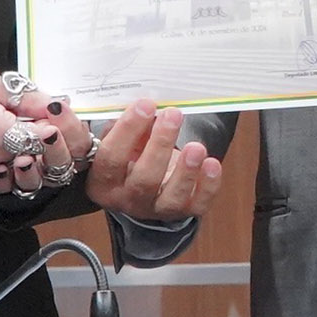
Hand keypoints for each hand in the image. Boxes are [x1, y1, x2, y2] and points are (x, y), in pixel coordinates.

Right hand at [0, 66, 89, 191]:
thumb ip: (26, 97)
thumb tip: (53, 106)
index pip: (41, 140)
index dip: (51, 129)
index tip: (52, 119)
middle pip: (31, 155)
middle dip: (38, 139)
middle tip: (34, 120)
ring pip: (15, 164)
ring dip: (20, 149)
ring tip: (11, 127)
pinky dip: (1, 154)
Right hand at [84, 102, 222, 223]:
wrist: (147, 183)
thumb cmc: (132, 154)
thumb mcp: (122, 140)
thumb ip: (129, 125)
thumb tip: (146, 104)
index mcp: (104, 181)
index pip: (111, 158)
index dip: (127, 130)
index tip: (145, 105)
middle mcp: (128, 199)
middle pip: (144, 179)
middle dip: (160, 145)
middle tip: (172, 116)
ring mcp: (156, 209)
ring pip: (171, 198)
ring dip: (186, 171)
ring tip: (196, 147)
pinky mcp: (184, 212)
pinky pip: (197, 204)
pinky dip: (208, 185)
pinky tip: (212, 164)